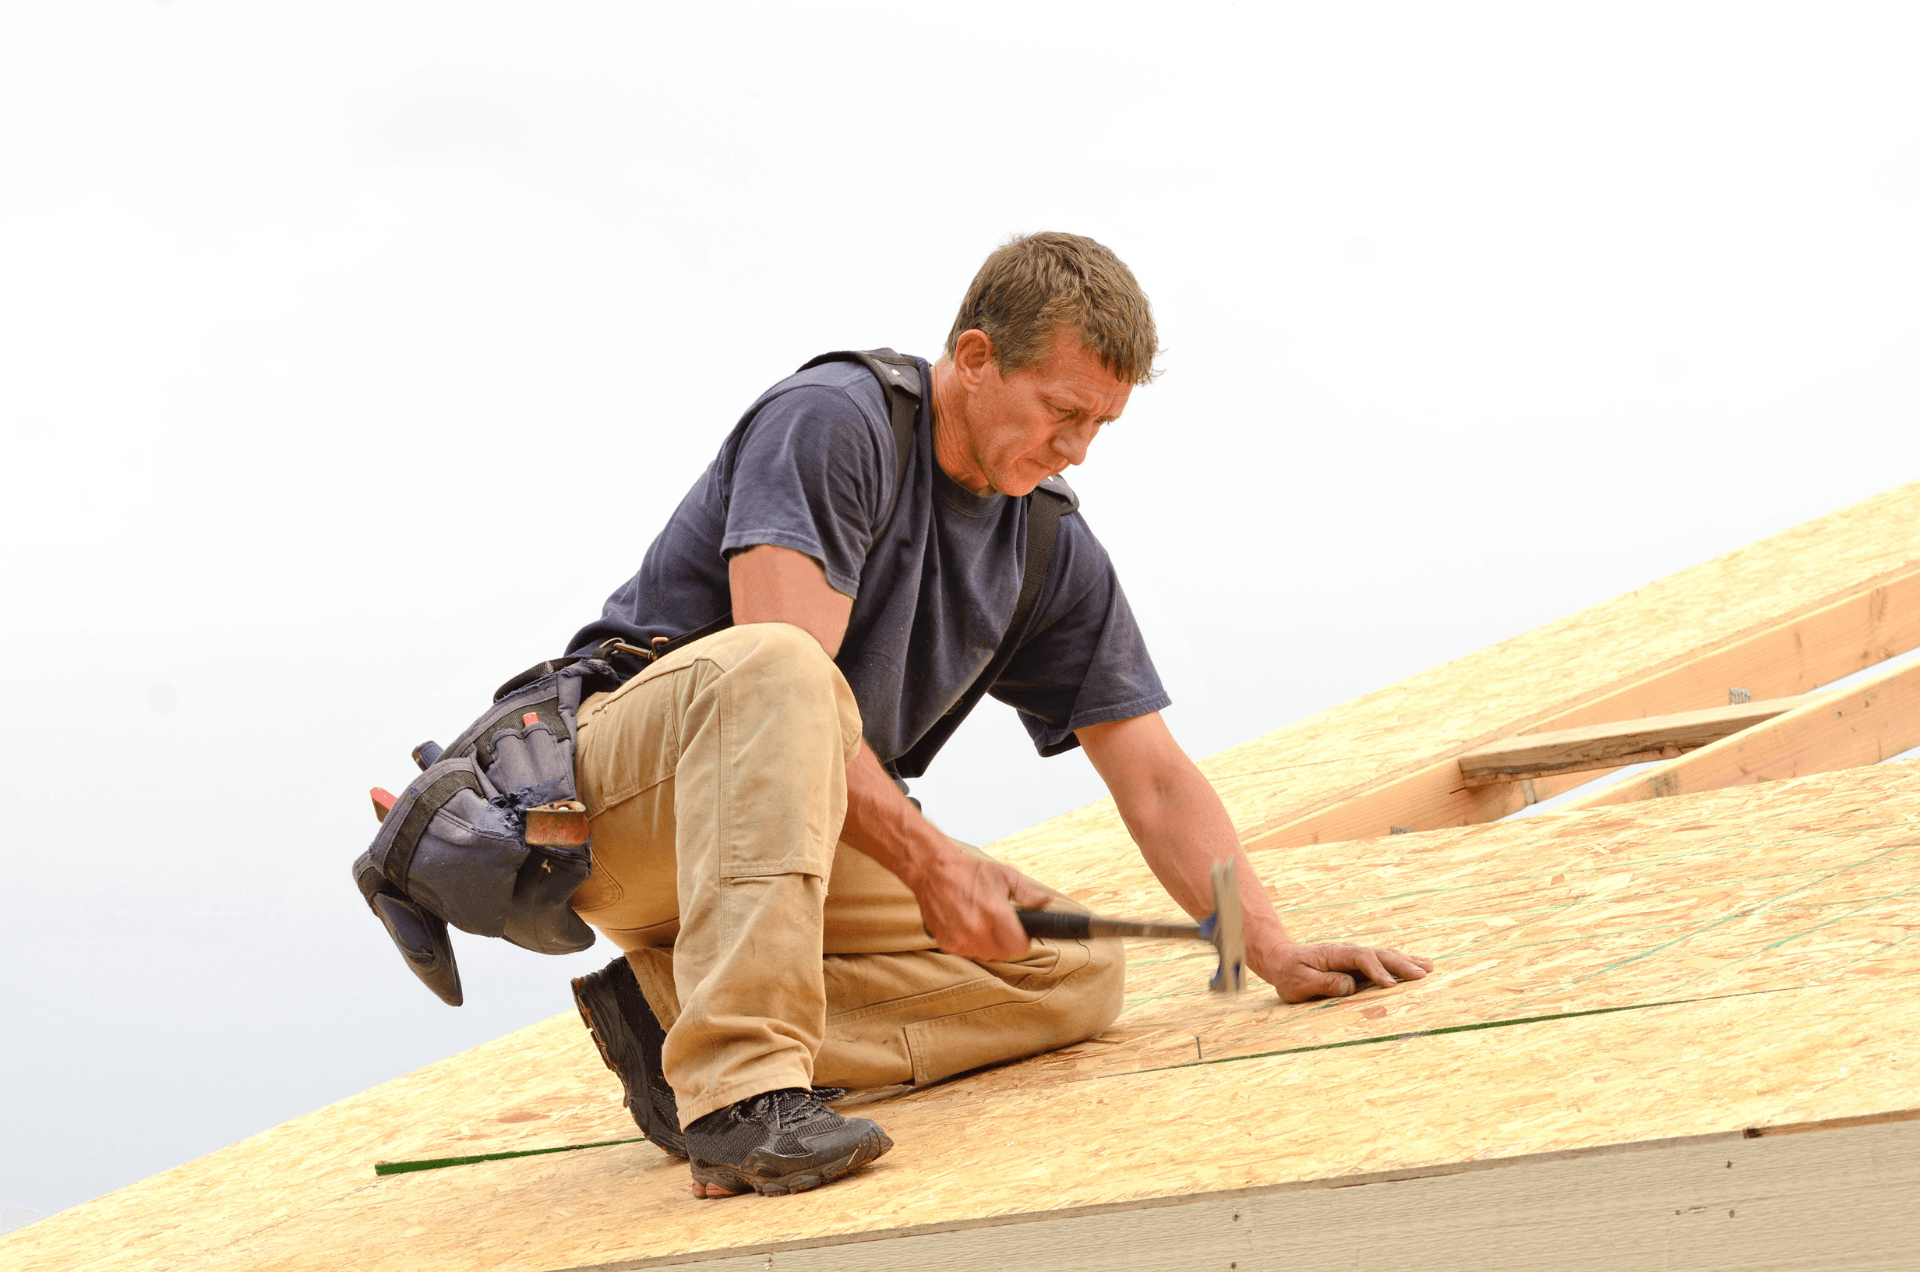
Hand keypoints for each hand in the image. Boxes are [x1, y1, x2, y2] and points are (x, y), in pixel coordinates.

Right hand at [906, 848, 1054, 961]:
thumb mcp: (1004, 876)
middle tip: (1001, 927)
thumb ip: (1027, 893)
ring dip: (988, 945)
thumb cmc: (970, 873)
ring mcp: (960, 938)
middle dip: (1006, 943)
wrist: (933, 872)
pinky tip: (968, 927)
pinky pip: (967, 954)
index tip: (1020, 934)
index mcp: (995, 912)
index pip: (1019, 946)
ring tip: (983, 925)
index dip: (1022, 941)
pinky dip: (970, 945)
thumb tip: (1046, 902)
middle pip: (1003, 954)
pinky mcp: (946, 943)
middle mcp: (977, 929)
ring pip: (985, 956)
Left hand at [1254, 941, 1433, 1002]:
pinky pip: (1384, 962)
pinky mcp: (1360, 965)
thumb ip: (1323, 982)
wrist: (1283, 960)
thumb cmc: (1289, 973)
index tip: (1390, 986)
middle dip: (1401, 964)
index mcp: (1334, 954)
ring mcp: (1356, 957)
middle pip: (1379, 955)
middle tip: (1422, 975)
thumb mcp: (1299, 981)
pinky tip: (1420, 965)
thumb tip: (1349, 986)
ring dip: (1407, 962)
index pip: (1361, 958)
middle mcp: (1349, 952)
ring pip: (1385, 956)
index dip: (1377, 971)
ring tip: (1429, 968)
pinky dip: (1403, 963)